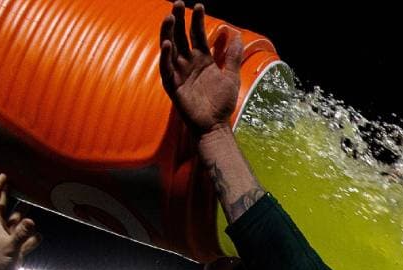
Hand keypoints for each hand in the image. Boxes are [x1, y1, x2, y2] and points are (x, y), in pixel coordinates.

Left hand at [0, 173, 39, 269]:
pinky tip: (39, 235)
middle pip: (5, 207)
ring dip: (25, 213)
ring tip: (35, 202)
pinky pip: (27, 239)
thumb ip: (22, 235)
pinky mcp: (17, 249)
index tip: (4, 176)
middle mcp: (1, 229)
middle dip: (11, 195)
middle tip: (20, 182)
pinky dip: (33, 236)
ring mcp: (9, 239)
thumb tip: (32, 221)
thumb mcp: (10, 249)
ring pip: (18, 222)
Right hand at [159, 2, 242, 134]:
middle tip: (178, 3)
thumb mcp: (231, 76)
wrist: (216, 125)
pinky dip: (166, 56)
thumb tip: (237, 35)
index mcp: (202, 59)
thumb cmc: (222, 103)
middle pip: (180, 37)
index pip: (197, 34)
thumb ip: (232, 56)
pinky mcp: (173, 85)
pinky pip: (166, 68)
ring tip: (170, 18)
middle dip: (179, 20)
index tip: (198, 5)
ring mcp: (179, 73)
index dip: (196, 20)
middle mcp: (188, 63)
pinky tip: (167, 44)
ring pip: (170, 49)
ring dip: (168, 33)